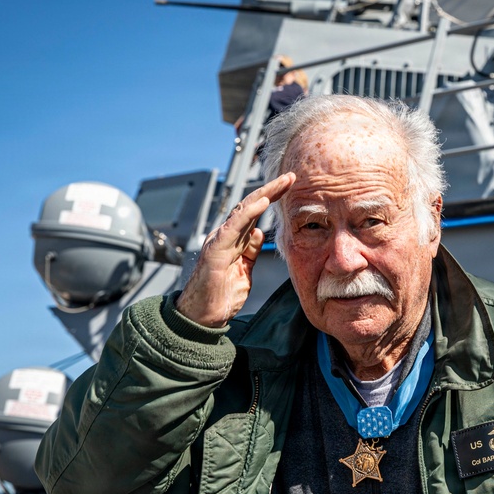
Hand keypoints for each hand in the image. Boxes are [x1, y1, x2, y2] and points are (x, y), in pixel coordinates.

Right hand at [176, 173, 294, 326]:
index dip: (272, 198)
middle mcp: (226, 236)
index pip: (255, 213)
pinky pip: (233, 227)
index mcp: (235, 240)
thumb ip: (251, 252)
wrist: (203, 316)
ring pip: (243, 210)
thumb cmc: (220, 295)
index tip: (290, 187)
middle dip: (271, 190)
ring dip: (264, 195)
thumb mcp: (245, 270)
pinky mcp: (216, 250)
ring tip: (281, 183)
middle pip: (251, 206)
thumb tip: (259, 234)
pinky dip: (248, 213)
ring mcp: (220, 241)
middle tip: (290, 177)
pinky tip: (262, 202)